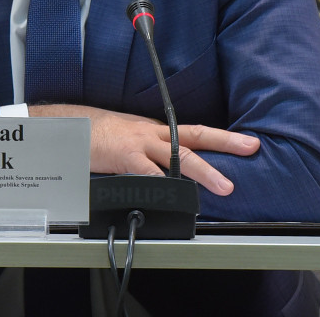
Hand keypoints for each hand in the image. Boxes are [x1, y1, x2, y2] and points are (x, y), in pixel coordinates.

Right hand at [28, 104, 259, 196]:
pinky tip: (178, 193)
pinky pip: (149, 171)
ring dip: (204, 171)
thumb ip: (150, 153)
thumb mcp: (129, 137)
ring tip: (224, 186)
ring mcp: (140, 143)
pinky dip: (164, 183)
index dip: (222, 137)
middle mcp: (152, 132)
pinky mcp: (125, 156)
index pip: (195, 132)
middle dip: (226, 142)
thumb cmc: (97, 134)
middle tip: (251, 148)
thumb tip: (170, 171)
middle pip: (195, 136)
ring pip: (179, 155)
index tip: (247, 143)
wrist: (69, 126)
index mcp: (155, 129)